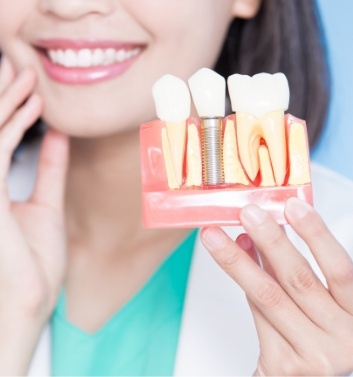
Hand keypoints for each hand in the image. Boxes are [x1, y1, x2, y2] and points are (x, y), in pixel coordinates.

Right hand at [0, 56, 68, 373]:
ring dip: (7, 102)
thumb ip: (49, 168)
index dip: (11, 109)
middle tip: (18, 66)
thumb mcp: (47, 203)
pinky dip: (13, 126)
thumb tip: (57, 135)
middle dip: (2, 96)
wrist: (32, 298)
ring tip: (26, 76)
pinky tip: (32, 107)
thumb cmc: (36, 259)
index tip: (29, 85)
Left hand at [201, 198, 352, 375]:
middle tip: (247, 212)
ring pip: (268, 295)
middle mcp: (344, 338)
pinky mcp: (284, 366)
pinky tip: (229, 259)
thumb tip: (258, 231)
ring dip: (238, 260)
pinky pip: (256, 314)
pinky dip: (242, 283)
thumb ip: (290, 267)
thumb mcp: (316, 301)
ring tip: (215, 235)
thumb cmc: (314, 335)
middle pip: (299, 279)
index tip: (292, 204)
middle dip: (270, 240)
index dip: (317, 234)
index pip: (340, 268)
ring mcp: (315, 356)